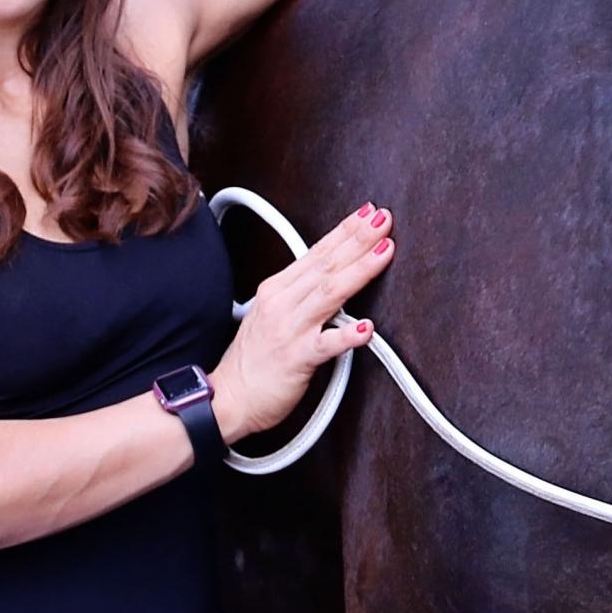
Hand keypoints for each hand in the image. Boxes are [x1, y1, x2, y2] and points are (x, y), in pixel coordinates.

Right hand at [209, 203, 393, 443]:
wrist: (226, 399)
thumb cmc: (252, 359)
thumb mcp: (271, 312)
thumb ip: (300, 292)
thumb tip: (333, 273)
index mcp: (278, 288)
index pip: (317, 252)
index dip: (345, 231)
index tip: (369, 213)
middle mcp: (283, 303)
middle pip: (327, 265)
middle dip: (358, 239)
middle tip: (384, 220)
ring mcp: (289, 330)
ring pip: (330, 293)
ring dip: (360, 270)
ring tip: (385, 251)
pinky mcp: (296, 360)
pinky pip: (325, 346)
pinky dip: (346, 335)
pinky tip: (367, 327)